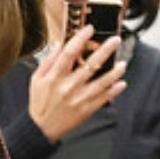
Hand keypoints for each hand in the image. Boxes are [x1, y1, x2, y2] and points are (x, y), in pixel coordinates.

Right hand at [28, 26, 125, 141]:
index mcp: (55, 77)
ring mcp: (79, 99)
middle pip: (90, 65)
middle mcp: (68, 87)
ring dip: (114, 72)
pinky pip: (104, 99)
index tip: (89, 29)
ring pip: (101, 83)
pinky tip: (122, 83)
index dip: (80, 39)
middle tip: (116, 40)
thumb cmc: (39, 102)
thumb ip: (48, 61)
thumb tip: (60, 44)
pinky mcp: (87, 110)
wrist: (42, 128)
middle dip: (105, 51)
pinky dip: (114, 91)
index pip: (69, 53)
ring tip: (123, 63)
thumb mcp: (36, 79)